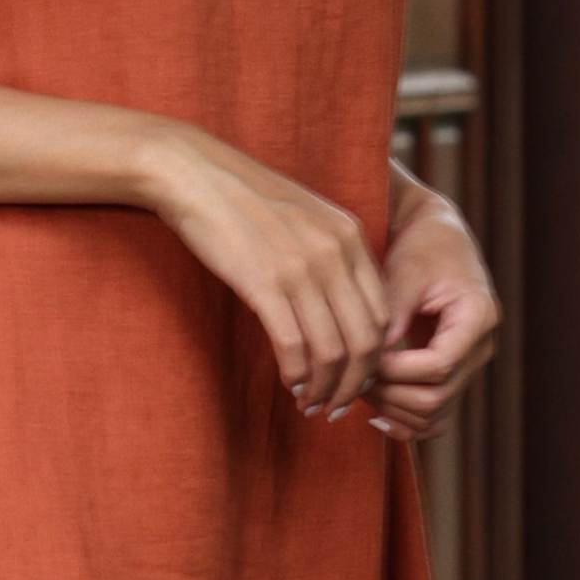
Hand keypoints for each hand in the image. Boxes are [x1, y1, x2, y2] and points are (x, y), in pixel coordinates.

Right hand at [143, 127, 389, 415]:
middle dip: (354, 384)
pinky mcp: (266, 283)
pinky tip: (290, 385)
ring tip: (311, 404)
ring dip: (325, 387)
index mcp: (351, 237)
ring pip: (332, 350)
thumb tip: (338, 306)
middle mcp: (336, 254)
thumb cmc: (244, 199)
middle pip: (366, 340)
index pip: (383, 314)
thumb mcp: (305, 217)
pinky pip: (295, 345)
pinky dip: (297, 374)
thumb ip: (330, 254)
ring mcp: (303, 269)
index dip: (373, 358)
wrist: (196, 174)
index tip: (355, 379)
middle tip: (337, 406)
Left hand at [370, 184, 498, 441]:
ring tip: (357, 386)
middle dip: (388, 392)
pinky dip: (403, 421)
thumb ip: (391, 314)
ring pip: (433, 416)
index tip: (363, 355)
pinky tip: (373, 412)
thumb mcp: (405, 270)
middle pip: (436, 397)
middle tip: (352, 375)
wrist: (438, 241)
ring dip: (391, 408)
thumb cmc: (421, 248)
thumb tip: (372, 359)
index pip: (439, 365)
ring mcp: (469, 367)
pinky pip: (433, 418)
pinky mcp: (452, 377)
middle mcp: (481, 348)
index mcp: (478, 317)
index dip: (396, 369)